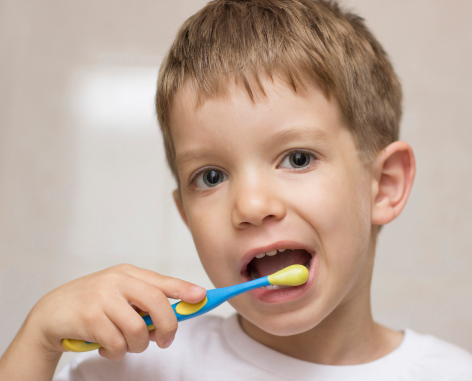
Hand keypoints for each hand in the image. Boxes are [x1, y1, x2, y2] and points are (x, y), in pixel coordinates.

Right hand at [28, 264, 205, 360]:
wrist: (52, 313)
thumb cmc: (93, 305)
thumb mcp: (120, 295)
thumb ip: (145, 303)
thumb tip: (175, 318)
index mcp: (128, 273)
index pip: (162, 281)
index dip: (184, 289)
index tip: (202, 297)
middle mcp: (116, 280)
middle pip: (157, 304)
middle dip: (167, 327)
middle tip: (164, 341)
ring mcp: (102, 296)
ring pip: (138, 330)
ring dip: (136, 345)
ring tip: (124, 344)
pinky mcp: (88, 316)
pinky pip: (117, 344)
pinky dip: (116, 352)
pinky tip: (105, 346)